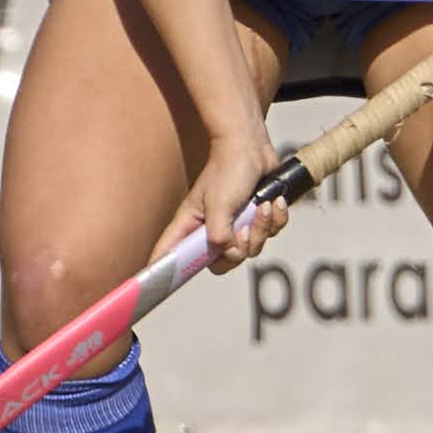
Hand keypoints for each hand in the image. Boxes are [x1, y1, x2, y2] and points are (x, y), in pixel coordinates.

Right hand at [152, 131, 290, 274]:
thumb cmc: (229, 169)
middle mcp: (211, 228)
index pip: (170, 254)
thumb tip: (228, 252)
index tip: (156, 285)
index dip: (164, 271)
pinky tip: (274, 202)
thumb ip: (219, 234)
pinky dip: (276, 219)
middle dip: (241, 249)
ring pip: (251, 248)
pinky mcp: (254, 218)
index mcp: (192, 225)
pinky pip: (269, 234)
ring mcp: (234, 224)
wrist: (253, 147)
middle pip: (223, 262)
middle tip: (244, 230)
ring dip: (263, 228)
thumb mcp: (220, 203)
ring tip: (264, 206)